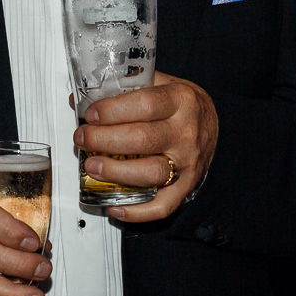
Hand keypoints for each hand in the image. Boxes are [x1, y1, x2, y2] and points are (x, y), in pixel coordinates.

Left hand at [73, 70, 217, 222]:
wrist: (213, 123)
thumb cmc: (181, 104)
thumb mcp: (161, 83)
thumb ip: (125, 87)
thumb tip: (82, 99)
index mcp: (181, 100)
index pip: (144, 104)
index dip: (112, 110)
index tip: (90, 115)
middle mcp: (186, 132)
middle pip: (142, 139)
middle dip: (103, 140)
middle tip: (82, 138)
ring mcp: (187, 162)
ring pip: (150, 172)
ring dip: (115, 172)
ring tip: (91, 166)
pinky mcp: (186, 186)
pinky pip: (162, 206)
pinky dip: (137, 212)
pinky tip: (115, 207)